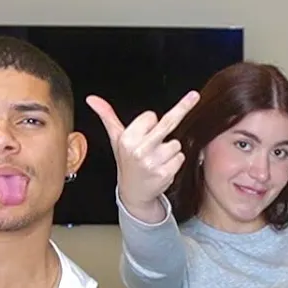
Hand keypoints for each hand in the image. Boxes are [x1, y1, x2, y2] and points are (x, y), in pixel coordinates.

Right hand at [87, 91, 199, 217]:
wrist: (133, 192)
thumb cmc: (127, 161)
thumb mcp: (115, 139)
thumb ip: (107, 116)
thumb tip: (92, 98)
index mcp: (127, 138)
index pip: (151, 116)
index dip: (150, 122)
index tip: (145, 131)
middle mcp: (139, 150)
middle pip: (168, 122)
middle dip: (184, 106)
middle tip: (194, 96)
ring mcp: (153, 163)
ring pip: (176, 143)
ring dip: (170, 150)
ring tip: (157, 159)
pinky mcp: (165, 174)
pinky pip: (181, 157)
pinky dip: (175, 162)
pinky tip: (163, 168)